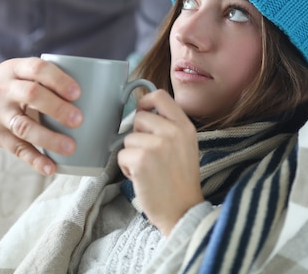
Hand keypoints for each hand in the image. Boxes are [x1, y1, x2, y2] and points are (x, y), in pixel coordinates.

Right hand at [0, 57, 81, 175]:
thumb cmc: (4, 84)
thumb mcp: (17, 72)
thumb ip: (43, 79)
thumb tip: (92, 91)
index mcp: (14, 69)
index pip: (37, 69)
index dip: (58, 79)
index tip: (77, 92)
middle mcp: (4, 89)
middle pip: (31, 96)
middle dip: (57, 108)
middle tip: (79, 119)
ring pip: (24, 126)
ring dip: (49, 138)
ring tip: (71, 147)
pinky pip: (16, 149)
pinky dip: (35, 160)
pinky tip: (51, 167)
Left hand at [117, 90, 203, 235]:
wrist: (183, 211)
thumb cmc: (180, 181)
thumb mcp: (185, 146)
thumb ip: (169, 127)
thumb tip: (142, 111)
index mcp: (185, 126)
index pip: (160, 95)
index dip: (145, 101)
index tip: (142, 111)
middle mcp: (172, 132)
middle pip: (139, 117)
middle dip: (137, 135)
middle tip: (148, 154)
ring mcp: (156, 145)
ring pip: (128, 138)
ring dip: (131, 154)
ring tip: (147, 170)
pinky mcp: (141, 160)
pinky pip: (121, 155)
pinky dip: (126, 168)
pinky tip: (141, 178)